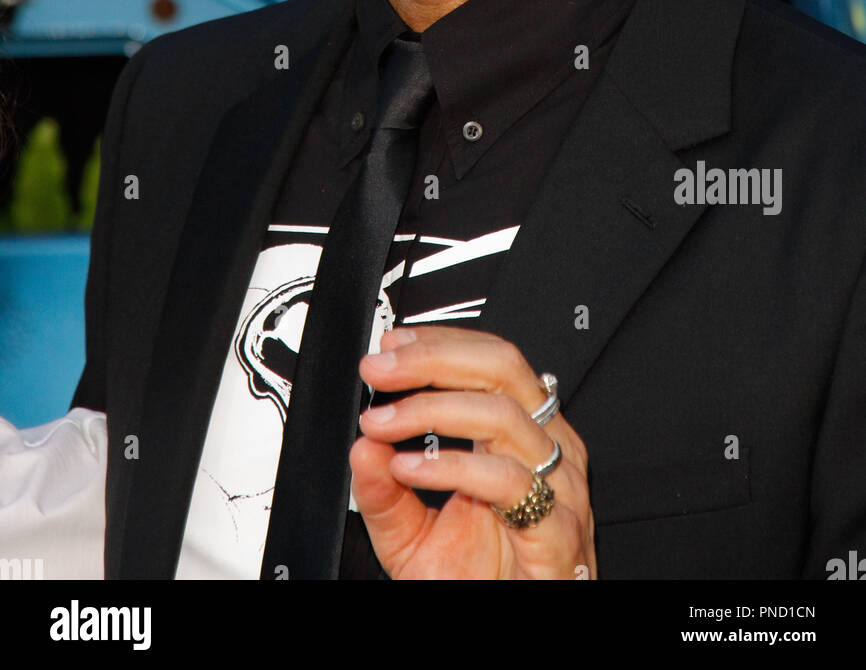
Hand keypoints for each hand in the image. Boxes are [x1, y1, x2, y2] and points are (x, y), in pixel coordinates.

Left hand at [351, 325, 596, 579]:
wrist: (511, 633)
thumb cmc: (480, 584)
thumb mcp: (411, 535)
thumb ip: (383, 493)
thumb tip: (362, 446)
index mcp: (521, 437)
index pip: (491, 359)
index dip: (439, 342)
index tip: (391, 345)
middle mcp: (546, 452)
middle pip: (502, 367)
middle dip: (433, 359)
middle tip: (382, 368)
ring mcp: (558, 488)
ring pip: (502, 414)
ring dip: (431, 408)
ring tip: (383, 422)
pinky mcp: (559, 531)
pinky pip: (508, 481)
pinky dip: (452, 466)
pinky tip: (410, 468)